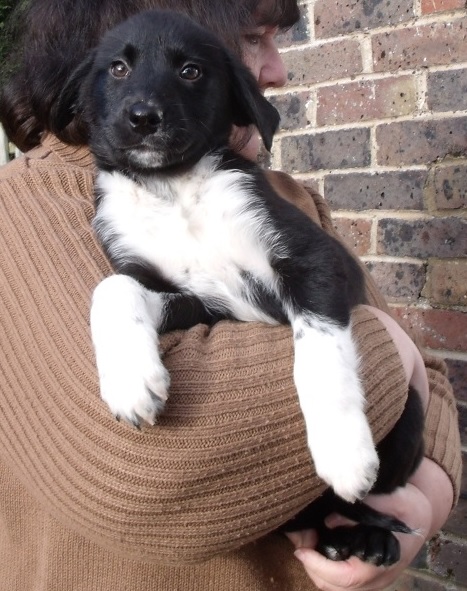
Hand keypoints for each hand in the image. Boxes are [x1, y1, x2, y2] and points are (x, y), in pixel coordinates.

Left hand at [287, 458, 452, 589]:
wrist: (420, 519)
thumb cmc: (408, 509)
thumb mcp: (395, 499)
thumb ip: (366, 507)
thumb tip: (331, 520)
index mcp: (379, 564)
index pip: (344, 578)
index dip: (318, 566)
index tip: (300, 549)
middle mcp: (374, 579)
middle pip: (333, 586)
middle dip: (311, 565)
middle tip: (301, 537)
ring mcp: (369, 580)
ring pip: (333, 585)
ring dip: (315, 566)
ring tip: (307, 538)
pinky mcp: (363, 575)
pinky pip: (337, 579)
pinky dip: (322, 565)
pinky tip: (317, 542)